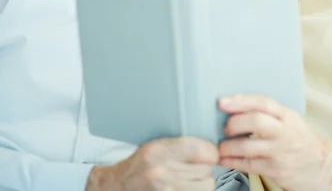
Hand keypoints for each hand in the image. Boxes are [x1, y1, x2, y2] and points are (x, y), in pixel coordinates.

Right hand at [86, 137, 218, 190]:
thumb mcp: (157, 145)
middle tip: (195, 164)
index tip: (211, 152)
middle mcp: (162, 172)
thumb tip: (212, 147)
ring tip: (191, 176)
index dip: (212, 151)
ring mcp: (166, 190)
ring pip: (206, 185)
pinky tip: (186, 185)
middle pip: (206, 169)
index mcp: (160, 151)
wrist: (119, 185)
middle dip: (205, 166)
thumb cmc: (140, 163)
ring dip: (203, 181)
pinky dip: (196, 189)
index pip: (201, 151)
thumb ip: (182, 144)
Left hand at [218, 95, 331, 190]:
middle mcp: (285, 132)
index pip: (264, 103)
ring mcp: (281, 153)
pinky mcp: (276, 170)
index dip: (241, 101)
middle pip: (256, 121)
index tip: (222, 102)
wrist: (323, 166)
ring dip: (228, 146)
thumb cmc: (301, 140)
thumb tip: (235, 107)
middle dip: (234, 123)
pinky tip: (223, 159)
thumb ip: (269, 114)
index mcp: (288, 116)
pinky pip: (248, 165)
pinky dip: (231, 162)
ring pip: (248, 147)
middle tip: (225, 127)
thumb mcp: (290, 121)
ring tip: (221, 147)